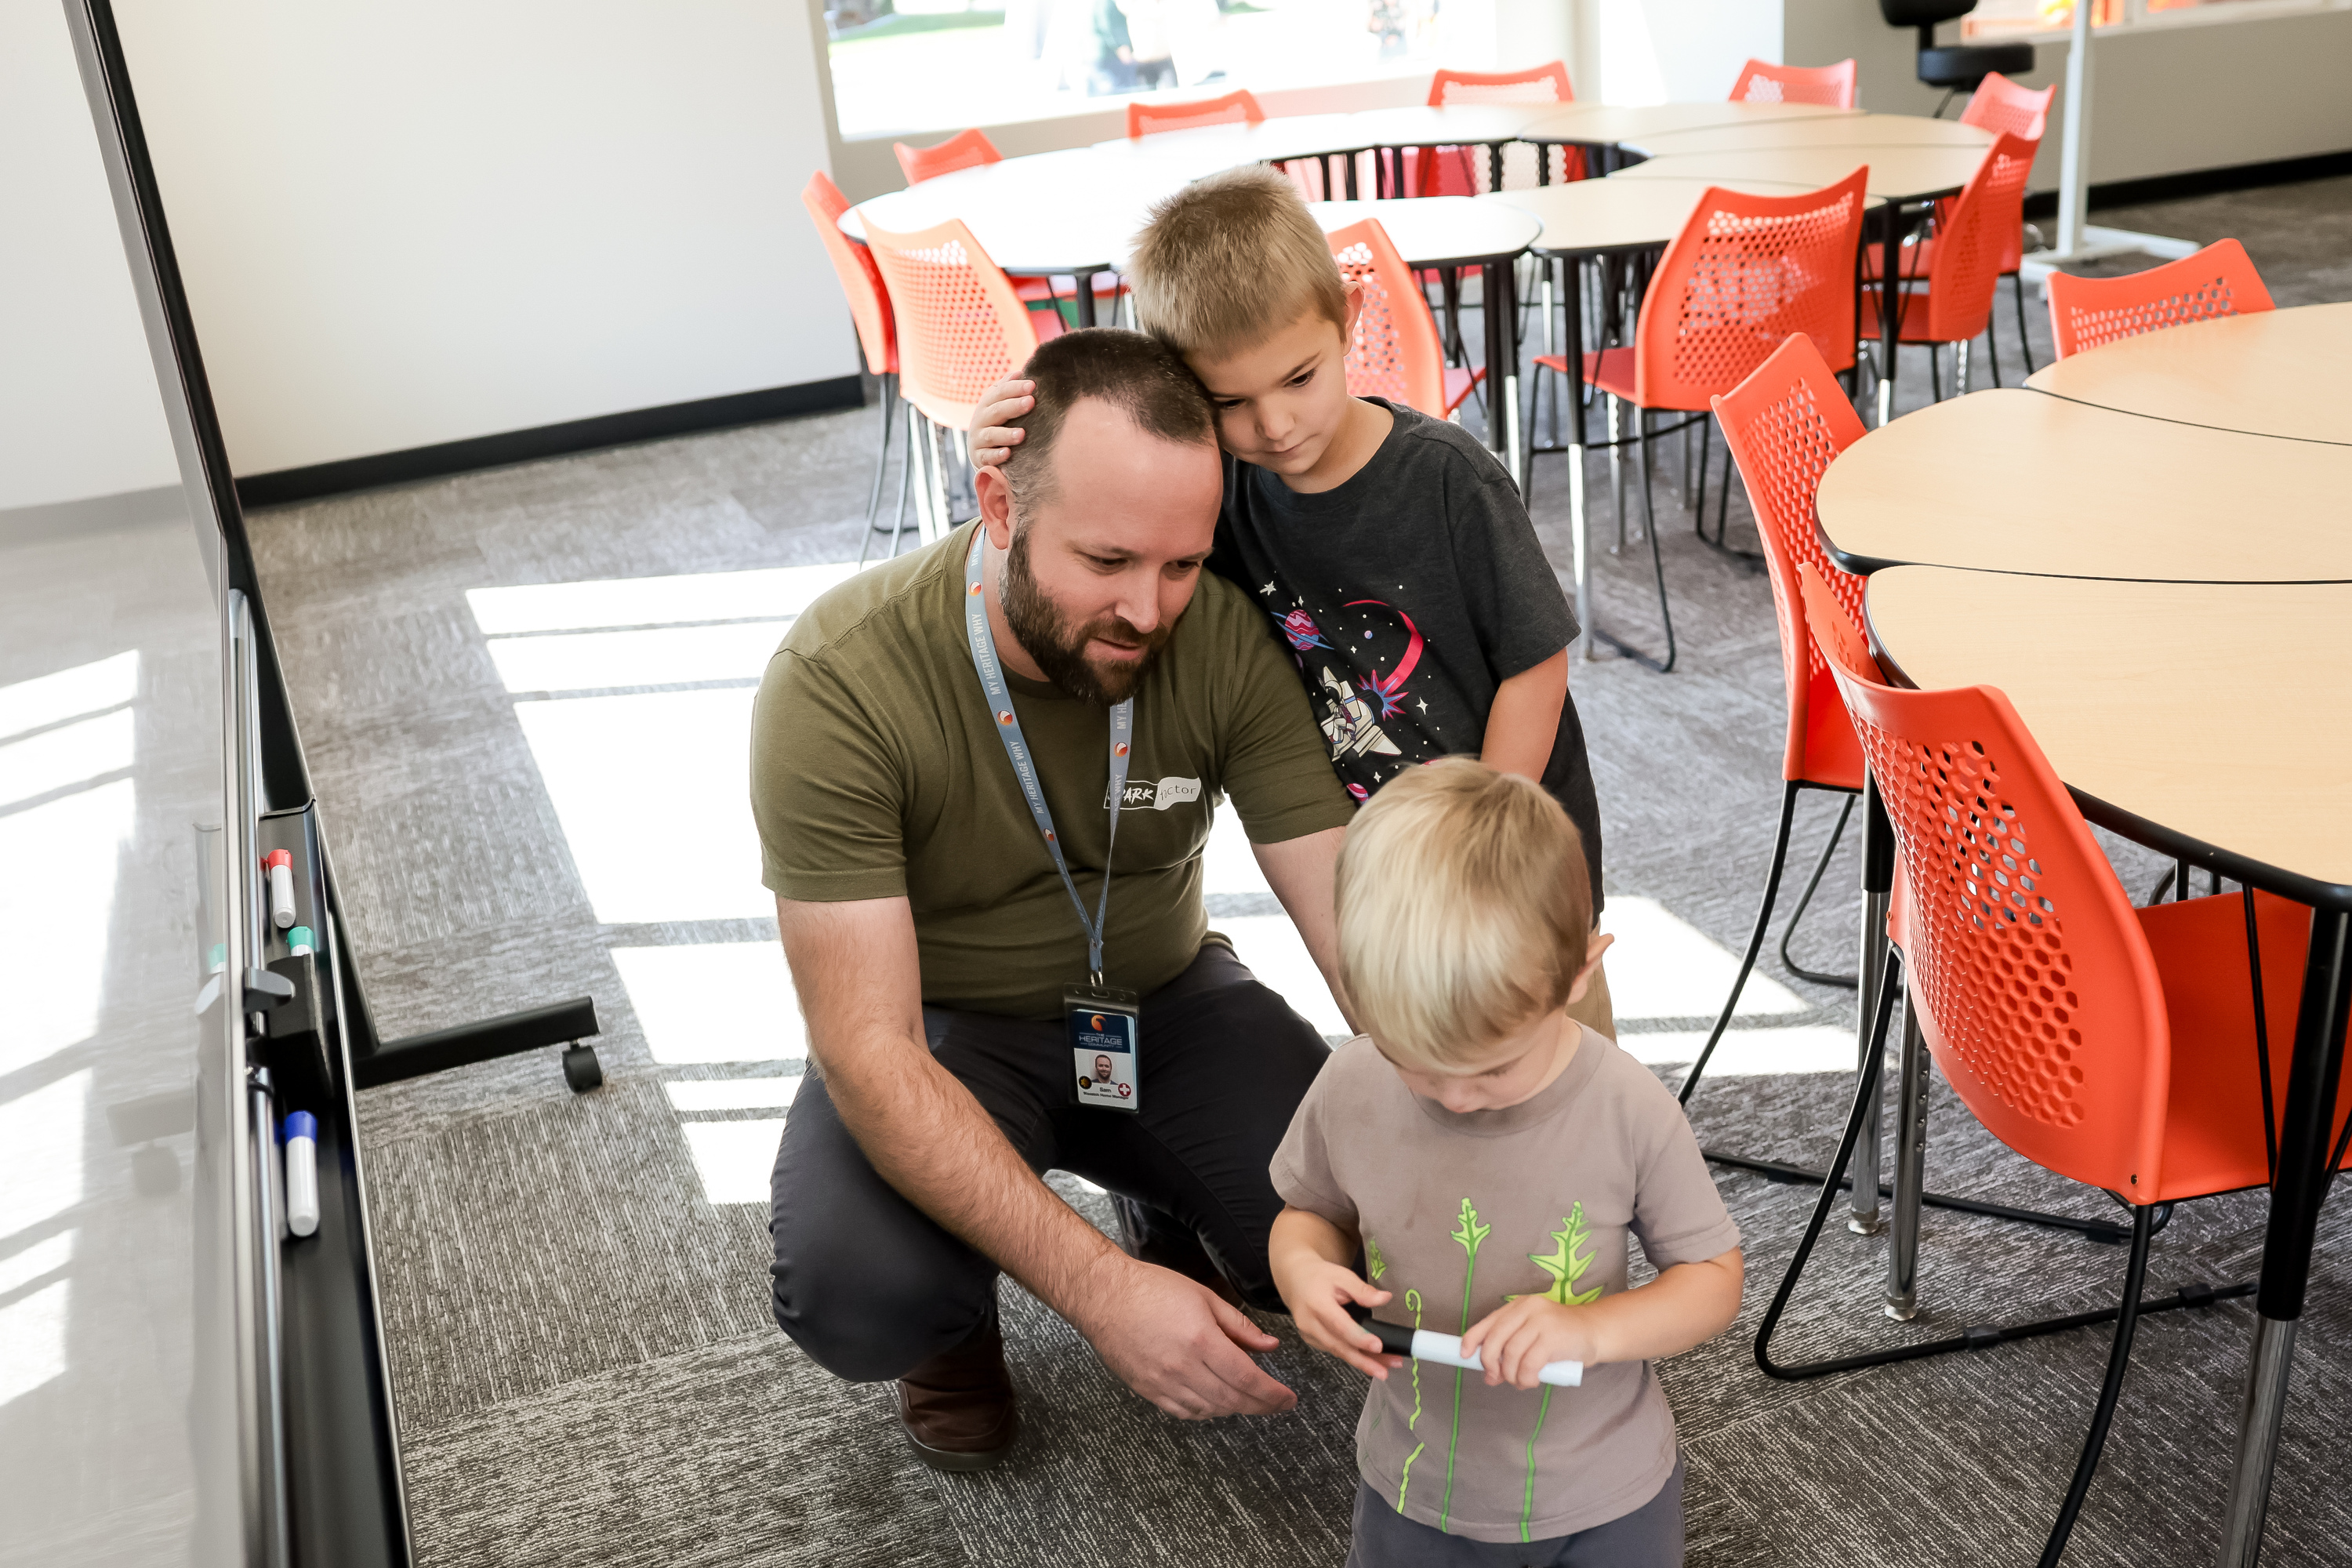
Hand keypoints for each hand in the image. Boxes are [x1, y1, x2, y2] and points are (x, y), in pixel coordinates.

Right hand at [968, 378, 1032, 469]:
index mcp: (987, 403)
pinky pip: (987, 457)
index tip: (1033, 385)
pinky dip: (996, 456)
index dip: (1015, 388)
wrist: (982, 453)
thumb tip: (1019, 372)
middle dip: (1013, 406)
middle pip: (996, 411)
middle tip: (1031, 402)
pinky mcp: (979, 457)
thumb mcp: (1000, 404)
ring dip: (1006, 434)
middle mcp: (980, 419)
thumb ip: (1007, 389)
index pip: (1000, 392)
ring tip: (1022, 434)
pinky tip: (1007, 454)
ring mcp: (978, 439)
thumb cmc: (997, 424)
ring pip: (991, 435)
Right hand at [1069, 1255, 1297, 1418]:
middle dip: (1260, 1406)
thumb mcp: (1204, 1297)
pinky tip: (1215, 1402)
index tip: (1288, 1399)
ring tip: (1248, 1399)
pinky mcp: (1148, 1391)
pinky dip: (1206, 1412)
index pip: (1248, 1379)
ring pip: (1210, 1411)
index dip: (1272, 1394)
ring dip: (1234, 1408)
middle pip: (1232, 1401)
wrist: (1104, 1297)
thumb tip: (1269, 1346)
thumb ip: (1239, 1326)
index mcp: (1202, 1341)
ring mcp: (1164, 1383)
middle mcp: (1184, 1368)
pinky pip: (1185, 1412)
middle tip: (1277, 1405)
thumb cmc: (1151, 1289)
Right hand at [1269, 1249, 1401, 1380]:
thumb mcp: (1342, 1275)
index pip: (1339, 1325)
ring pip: (1337, 1352)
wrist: (1294, 1279)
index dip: (1359, 1338)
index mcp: (1317, 1304)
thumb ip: (1362, 1290)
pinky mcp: (1312, 1340)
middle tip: (1384, 1373)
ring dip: (1361, 1362)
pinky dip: (1352, 1357)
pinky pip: (1334, 1350)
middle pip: (1338, 1346)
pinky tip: (1369, 1361)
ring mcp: (1309, 1335)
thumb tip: (1384, 1299)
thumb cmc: (1319, 1276)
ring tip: (1384, 1369)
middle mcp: (1310, 1324)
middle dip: (1363, 1362)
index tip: (1378, 1347)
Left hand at [1458, 1297, 1600, 1390]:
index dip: (1472, 1339)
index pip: (1488, 1322)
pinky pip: (1529, 1364)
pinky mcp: (1552, 1338)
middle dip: (1490, 1363)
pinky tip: (1532, 1381)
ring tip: (1520, 1382)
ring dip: (1511, 1375)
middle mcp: (1527, 1309)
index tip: (1465, 1356)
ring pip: (1511, 1354)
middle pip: (1495, 1338)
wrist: (1595, 1333)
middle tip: (1496, 1378)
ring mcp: (1540, 1321)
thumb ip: (1511, 1351)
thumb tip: (1489, 1375)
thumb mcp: (1533, 1337)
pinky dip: (1526, 1378)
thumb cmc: (1561, 1338)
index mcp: (1519, 1306)